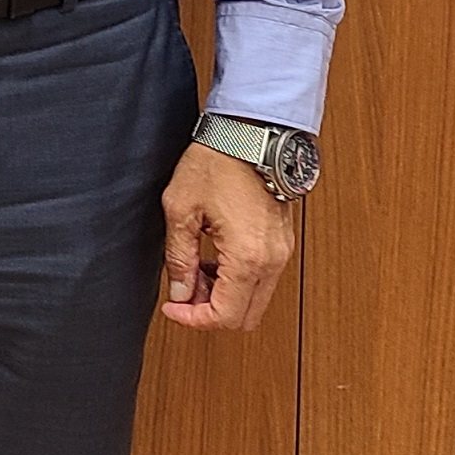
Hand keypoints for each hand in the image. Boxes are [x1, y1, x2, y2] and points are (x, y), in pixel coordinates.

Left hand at [160, 140, 297, 329]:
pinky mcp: (282, 243)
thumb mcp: (181, 209)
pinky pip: (262, 279)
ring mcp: (282, 253)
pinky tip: (214, 257)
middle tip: (182, 290)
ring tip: (195, 268)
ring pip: (255, 300)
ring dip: (224, 296)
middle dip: (210, 312)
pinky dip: (237, 280)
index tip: (172, 308)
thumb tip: (179, 291)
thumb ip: (179, 257)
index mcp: (248, 257)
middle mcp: (273, 261)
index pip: (225, 315)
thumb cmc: (218, 162)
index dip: (194, 320)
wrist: (251, 134)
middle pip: (245, 316)